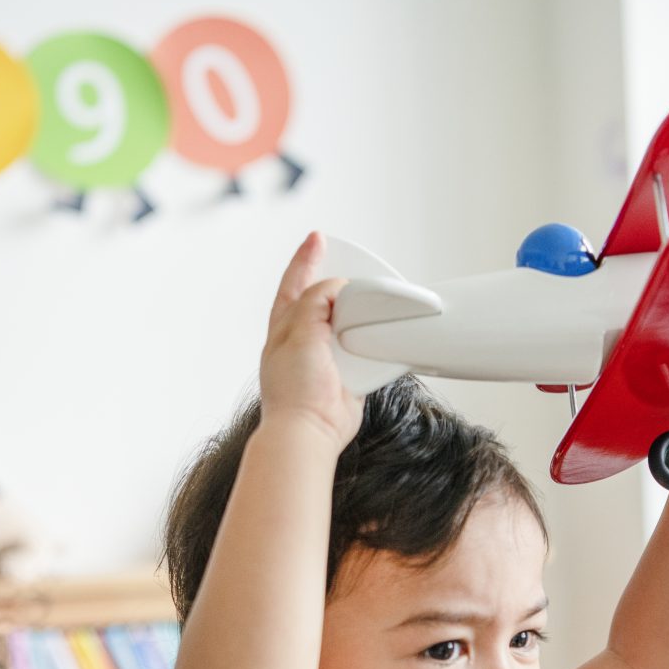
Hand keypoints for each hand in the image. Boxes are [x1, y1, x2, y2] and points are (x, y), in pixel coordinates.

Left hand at [258, 232, 358, 446]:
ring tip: (373, 299)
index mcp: (284, 325)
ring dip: (360, 314)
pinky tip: (384, 334)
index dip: (306, 259)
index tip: (318, 238)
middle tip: (353, 264)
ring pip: (346, 324)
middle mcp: (304, 339)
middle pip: (322, 299)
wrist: (309, 430)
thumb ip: (316, 302)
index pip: (294, 282)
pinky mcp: (347, 376)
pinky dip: (375, 341)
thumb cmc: (294, 389)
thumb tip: (337, 288)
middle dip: (336, 282)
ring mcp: (325, 357)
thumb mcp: (299, 331)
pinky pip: (366, 351)